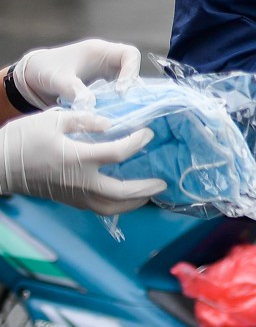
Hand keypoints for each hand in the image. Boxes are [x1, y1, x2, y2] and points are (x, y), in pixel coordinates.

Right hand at [0, 110, 164, 215]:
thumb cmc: (22, 139)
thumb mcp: (53, 119)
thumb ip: (86, 120)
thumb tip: (111, 124)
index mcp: (78, 158)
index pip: (119, 153)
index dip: (137, 142)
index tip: (148, 134)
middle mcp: (80, 182)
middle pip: (122, 193)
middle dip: (145, 189)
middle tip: (163, 183)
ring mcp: (74, 195)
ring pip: (111, 207)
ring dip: (134, 203)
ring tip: (149, 194)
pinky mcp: (68, 200)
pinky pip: (99, 207)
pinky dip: (117, 205)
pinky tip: (125, 197)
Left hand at [13, 39, 142, 109]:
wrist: (31, 76)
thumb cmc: (44, 70)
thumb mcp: (57, 79)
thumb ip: (73, 90)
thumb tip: (91, 105)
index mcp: (98, 50)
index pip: (130, 54)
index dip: (131, 71)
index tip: (120, 91)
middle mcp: (106, 59)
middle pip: (131, 69)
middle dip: (130, 86)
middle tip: (121, 103)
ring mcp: (104, 71)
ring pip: (126, 81)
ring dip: (124, 95)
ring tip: (116, 110)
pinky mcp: (100, 83)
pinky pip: (115, 91)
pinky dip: (115, 101)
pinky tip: (108, 112)